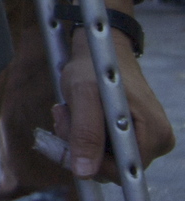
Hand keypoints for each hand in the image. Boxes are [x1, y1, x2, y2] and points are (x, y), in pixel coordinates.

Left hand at [56, 27, 174, 179]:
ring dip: (79, 138)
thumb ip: (85, 133)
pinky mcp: (133, 135)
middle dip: (81, 145)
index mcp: (155, 134)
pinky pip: (104, 147)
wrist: (100, 49)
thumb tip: (85, 172)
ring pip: (104, 157)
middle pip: (112, 165)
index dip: (92, 160)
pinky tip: (77, 113)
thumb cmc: (94, 66)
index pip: (123, 171)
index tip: (70, 134)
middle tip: (65, 115)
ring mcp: (147, 138)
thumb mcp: (83, 94)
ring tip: (70, 110)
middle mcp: (157, 140)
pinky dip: (84, 134)